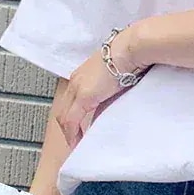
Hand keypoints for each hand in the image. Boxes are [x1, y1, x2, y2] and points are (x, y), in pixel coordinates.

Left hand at [54, 26, 147, 150]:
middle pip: (63, 110)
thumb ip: (107, 93)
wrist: (130, 49)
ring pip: (64, 117)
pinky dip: (73, 133)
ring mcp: (78, 88)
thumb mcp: (114, 77)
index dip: (71, 117)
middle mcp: (75, 81)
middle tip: (74, 141)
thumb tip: (106, 109)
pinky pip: (72, 121)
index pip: (70, 101)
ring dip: (68, 133)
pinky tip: (78, 142)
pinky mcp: (84, 96)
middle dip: (66, 128)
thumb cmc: (128, 58)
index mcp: (82, 76)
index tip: (77, 129)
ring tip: (76, 145)